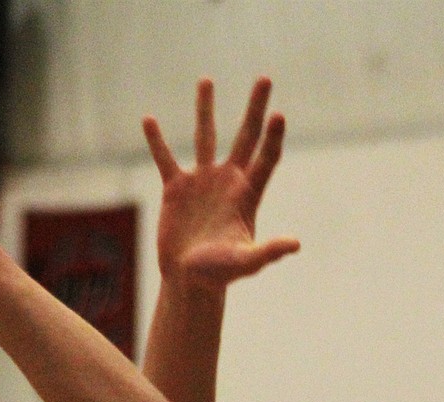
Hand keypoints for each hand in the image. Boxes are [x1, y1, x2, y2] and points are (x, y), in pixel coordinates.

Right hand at [145, 77, 299, 291]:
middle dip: (255, 108)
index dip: (272, 137)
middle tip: (264, 78)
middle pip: (246, 136)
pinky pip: (165, 159)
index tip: (278, 115)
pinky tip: (148, 120)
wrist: (188, 280)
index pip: (265, 158)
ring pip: (205, 137)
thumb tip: (295, 244)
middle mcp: (227, 181)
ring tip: (206, 81)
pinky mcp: (176, 189)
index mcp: (247, 194)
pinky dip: (156, 141)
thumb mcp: (245, 262)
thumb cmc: (219, 274)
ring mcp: (202, 182)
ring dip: (205, 110)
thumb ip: (268, 251)